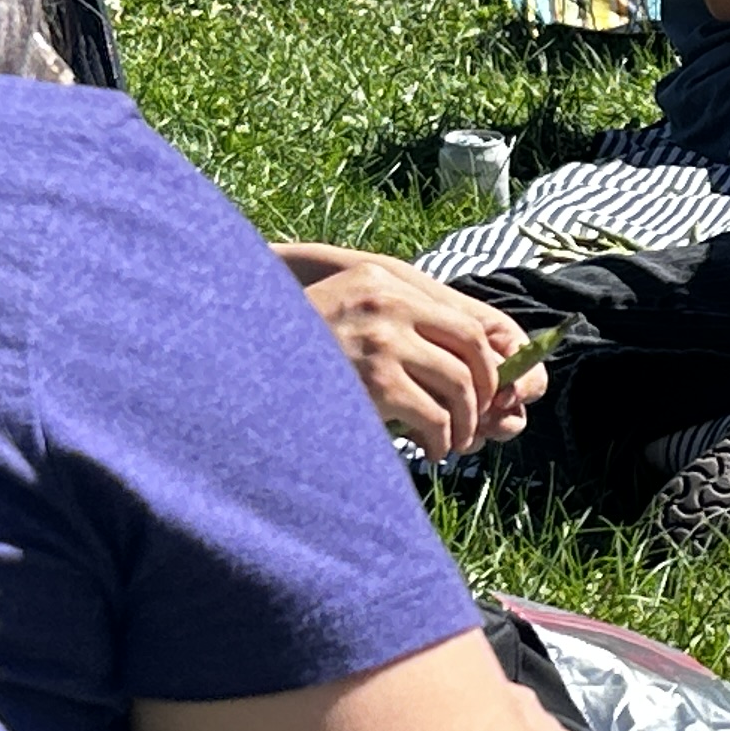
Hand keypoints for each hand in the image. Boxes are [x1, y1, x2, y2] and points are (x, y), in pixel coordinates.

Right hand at [274, 242, 535, 461]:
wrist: (240, 368)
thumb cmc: (295, 351)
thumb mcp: (346, 315)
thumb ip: (395, 323)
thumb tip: (466, 365)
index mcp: (380, 279)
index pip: (463, 316)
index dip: (487, 359)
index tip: (489, 388)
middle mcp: (387, 301)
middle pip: (472, 347)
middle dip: (484, 391)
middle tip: (477, 419)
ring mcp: (382, 338)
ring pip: (459, 385)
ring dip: (465, 422)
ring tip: (453, 441)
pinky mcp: (375, 379)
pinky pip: (436, 416)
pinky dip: (442, 440)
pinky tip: (431, 451)